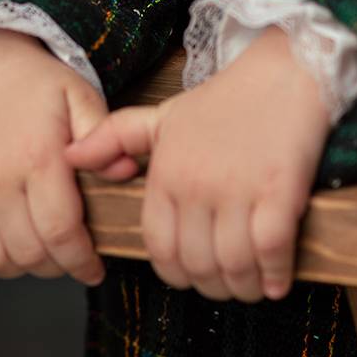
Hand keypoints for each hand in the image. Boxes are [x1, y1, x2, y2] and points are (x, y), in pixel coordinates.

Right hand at [0, 19, 116, 285]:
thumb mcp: (78, 95)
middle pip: (27, 253)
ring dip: (17, 266)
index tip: (93, 269)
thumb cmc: (32, 80)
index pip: (60, 232)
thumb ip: (104, 136)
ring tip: (35, 252)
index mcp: (37, 156)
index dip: (80, 261)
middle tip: (66, 256)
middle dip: (54, 266)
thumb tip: (127, 173)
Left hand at [64, 25, 332, 302]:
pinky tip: (278, 278)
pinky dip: (275, 275)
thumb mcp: (164, 116)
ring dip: (245, 287)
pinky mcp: (281, 189)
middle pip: (197, 265)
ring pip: (234, 266)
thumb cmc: (226, 99)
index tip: (196, 274)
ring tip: (255, 284)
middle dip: (214, 286)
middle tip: (230, 283)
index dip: (178, 273)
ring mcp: (240, 188)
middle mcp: (197, 184)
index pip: (160, 250)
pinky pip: (271, 251)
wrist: (287, 68)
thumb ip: (115, 138)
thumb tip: (69, 156)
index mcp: (167, 173)